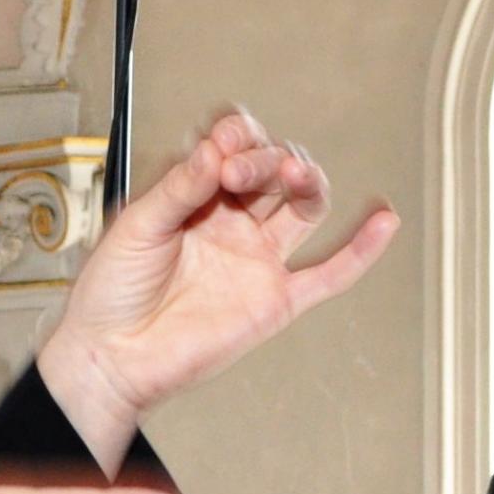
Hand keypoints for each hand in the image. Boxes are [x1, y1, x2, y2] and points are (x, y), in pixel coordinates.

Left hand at [34, 110, 398, 465]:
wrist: (111, 356)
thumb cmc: (110, 294)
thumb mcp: (137, 224)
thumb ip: (181, 186)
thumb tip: (216, 149)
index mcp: (196, 197)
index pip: (234, 147)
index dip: (236, 137)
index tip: (222, 144)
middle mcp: (232, 224)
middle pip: (272, 171)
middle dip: (262, 158)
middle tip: (238, 171)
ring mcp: (257, 261)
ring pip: (303, 207)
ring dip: (306, 181)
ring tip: (294, 173)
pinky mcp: (275, 301)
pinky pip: (328, 274)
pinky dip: (360, 250)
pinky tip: (383, 221)